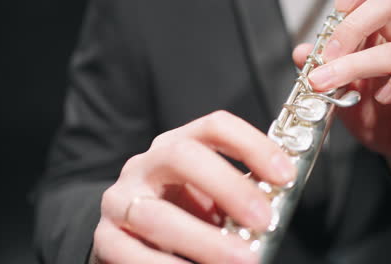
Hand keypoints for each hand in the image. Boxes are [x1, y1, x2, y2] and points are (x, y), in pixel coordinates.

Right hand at [91, 111, 295, 263]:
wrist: (134, 234)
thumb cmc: (184, 213)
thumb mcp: (212, 197)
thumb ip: (238, 196)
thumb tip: (277, 203)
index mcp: (177, 146)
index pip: (214, 127)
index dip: (252, 144)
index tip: (284, 174)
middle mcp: (146, 165)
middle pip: (182, 155)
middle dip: (227, 186)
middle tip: (263, 219)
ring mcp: (122, 200)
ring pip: (157, 214)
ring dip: (203, 240)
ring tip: (243, 259)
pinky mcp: (106, 238)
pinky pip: (131, 253)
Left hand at [293, 0, 390, 182]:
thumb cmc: (381, 123)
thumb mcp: (341, 100)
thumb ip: (323, 75)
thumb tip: (301, 52)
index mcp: (379, 44)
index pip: (370, 5)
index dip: (350, 5)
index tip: (325, 26)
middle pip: (387, 9)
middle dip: (349, 28)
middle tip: (324, 58)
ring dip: (355, 66)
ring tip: (330, 86)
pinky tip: (382, 98)